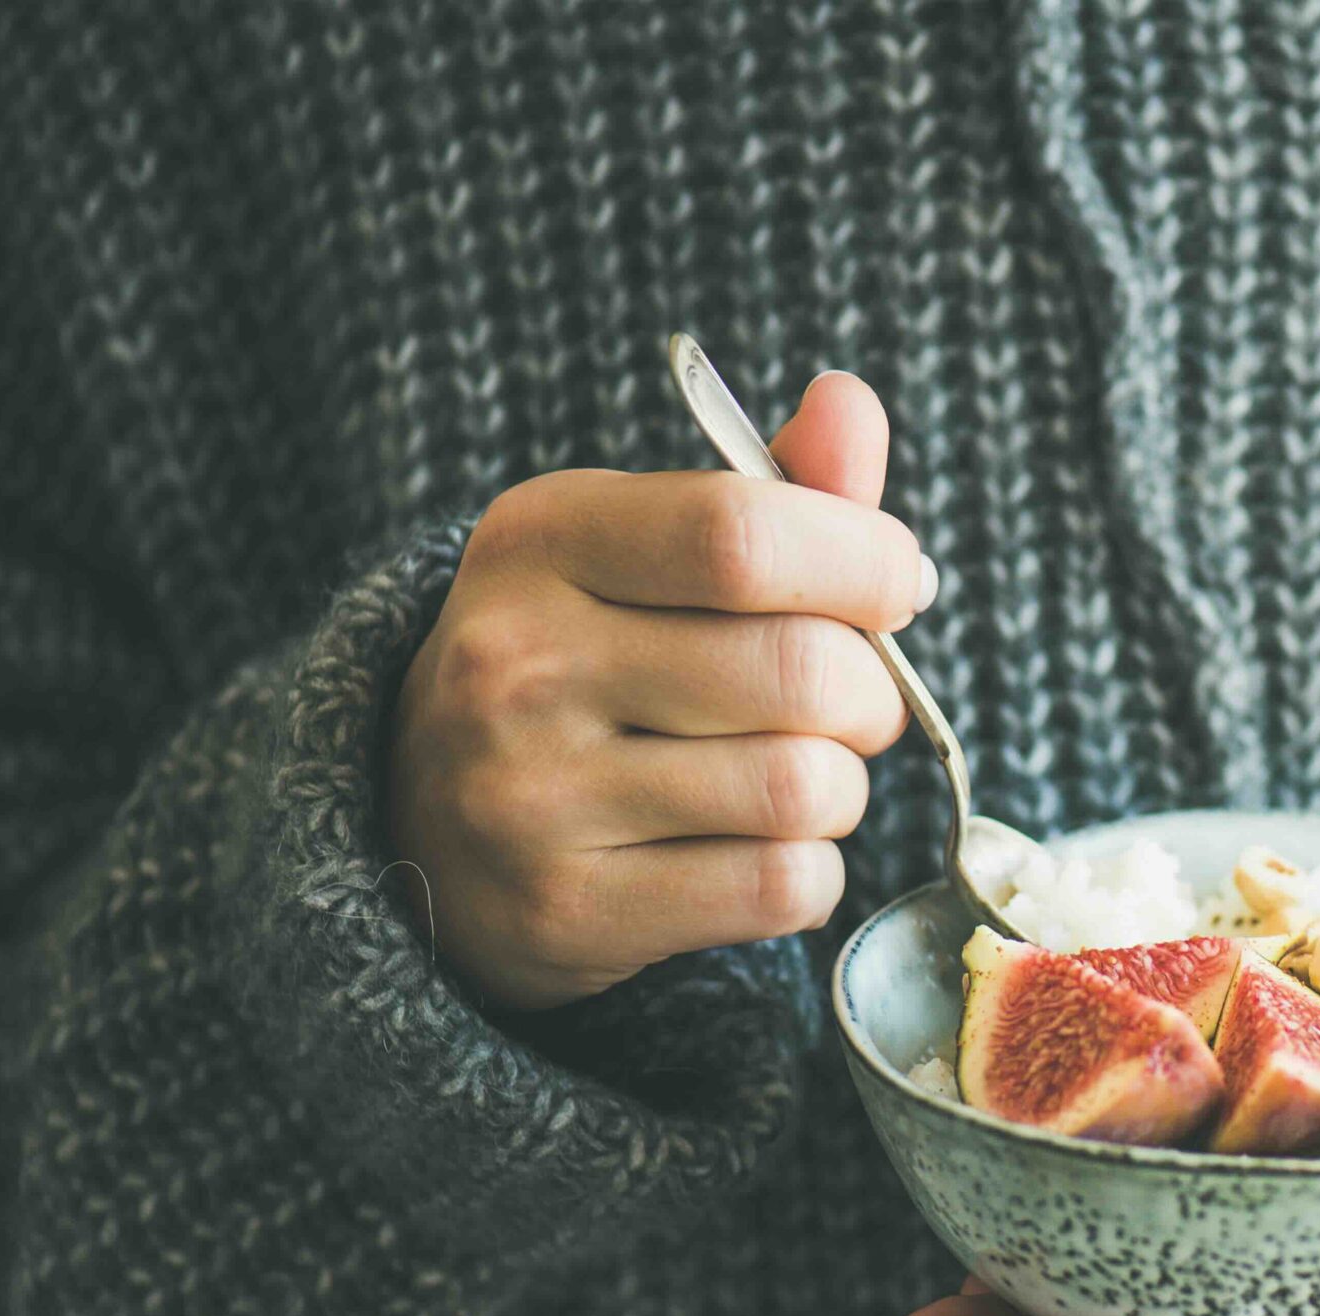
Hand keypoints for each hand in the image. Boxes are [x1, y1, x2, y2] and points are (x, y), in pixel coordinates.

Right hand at [388, 372, 932, 1008]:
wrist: (425, 825)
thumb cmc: (585, 665)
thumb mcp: (644, 551)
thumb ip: (773, 488)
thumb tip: (854, 404)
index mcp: (543, 537)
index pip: (743, 534)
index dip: (864, 562)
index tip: (893, 585)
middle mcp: (517, 659)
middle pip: (802, 672)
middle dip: (871, 695)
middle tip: (851, 705)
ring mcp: (530, 794)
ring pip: (804, 788)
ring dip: (841, 791)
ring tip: (794, 777)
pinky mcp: (565, 906)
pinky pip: (780, 887)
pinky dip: (807, 873)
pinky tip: (756, 850)